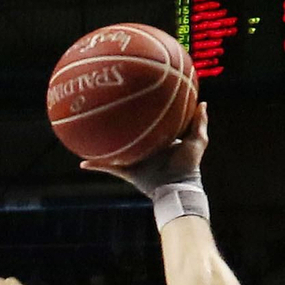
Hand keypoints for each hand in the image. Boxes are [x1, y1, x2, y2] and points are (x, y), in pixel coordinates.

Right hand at [79, 101, 207, 189]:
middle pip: (127, 133)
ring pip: (114, 149)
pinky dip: (96, 165)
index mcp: (157, 140)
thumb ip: (199, 123)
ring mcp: (133, 160)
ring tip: (88, 130)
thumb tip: (202, 103)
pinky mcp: (128, 172)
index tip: (137, 97)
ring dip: (102, 143)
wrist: (177, 187)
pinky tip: (82, 162)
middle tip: (108, 107)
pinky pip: (108, 168)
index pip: (148, 122)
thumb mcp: (197, 141)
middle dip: (117, 123)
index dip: (143, 111)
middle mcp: (143, 148)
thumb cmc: (188, 165)